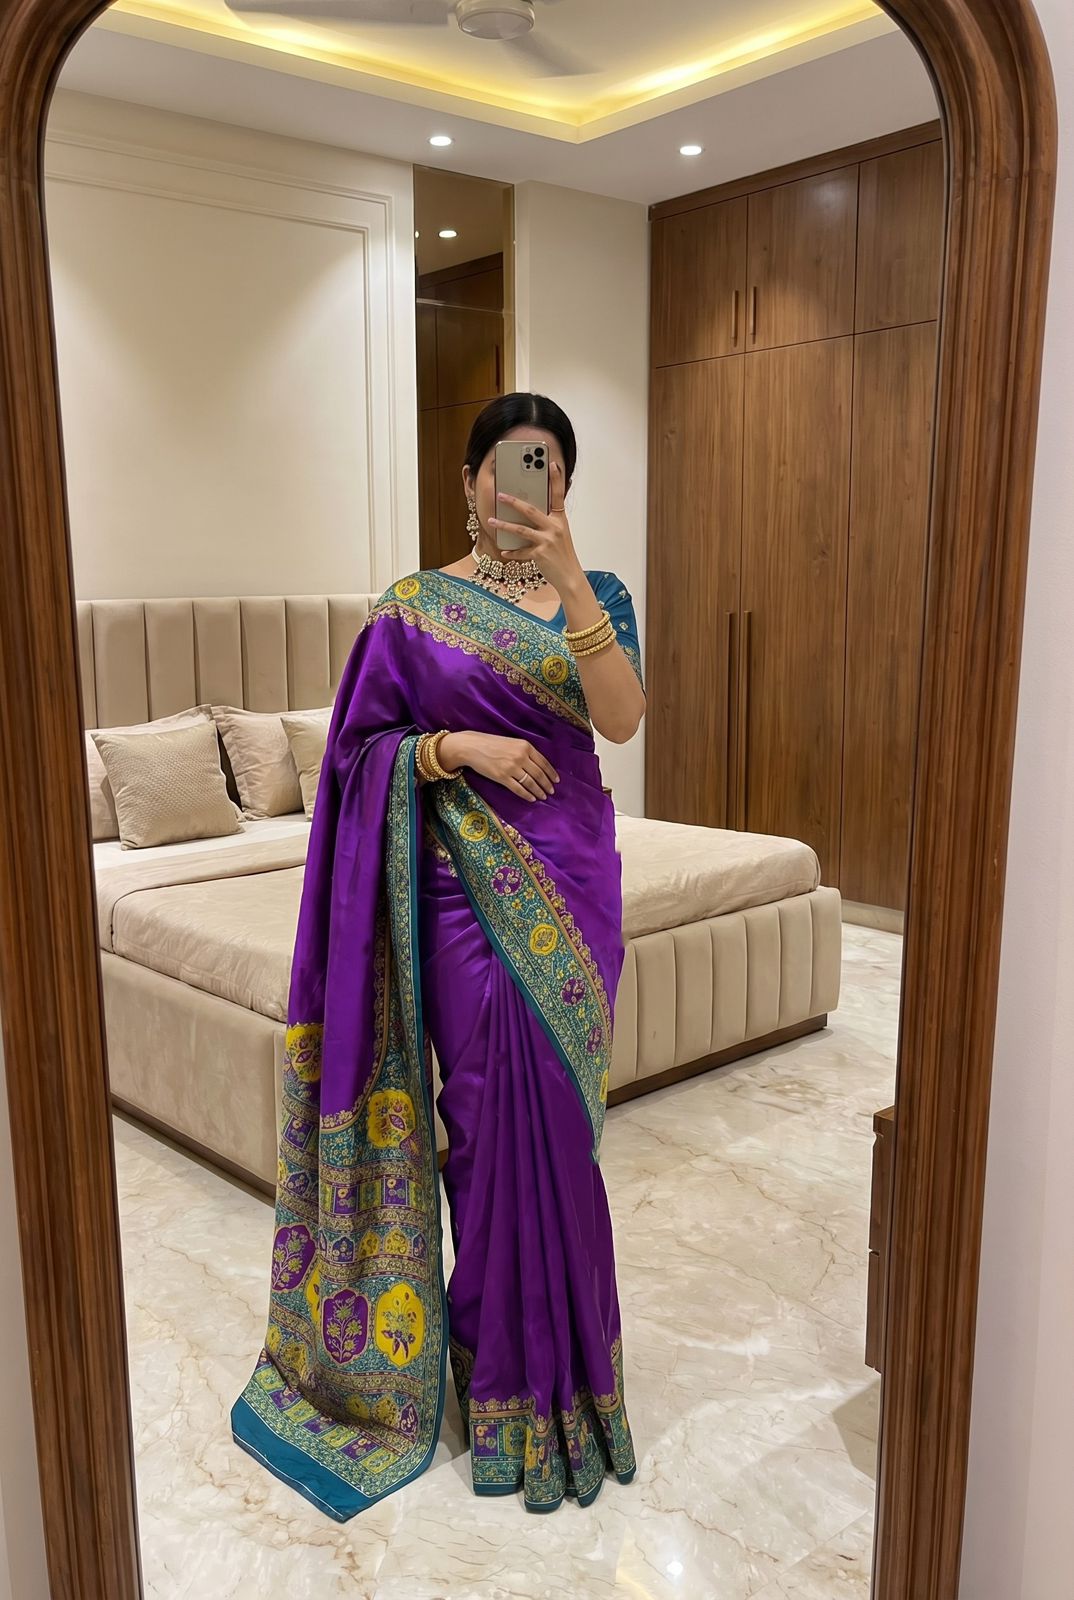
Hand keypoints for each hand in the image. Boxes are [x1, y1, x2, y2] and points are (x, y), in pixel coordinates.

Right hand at [438, 731, 558, 802]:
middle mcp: (520, 756)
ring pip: (530, 783)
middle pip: (539, 774)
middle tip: (551, 792)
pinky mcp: (502, 777)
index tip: (556, 781)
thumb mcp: (512, 743)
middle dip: (547, 785)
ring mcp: (511, 768)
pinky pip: (518, 789)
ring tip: (543, 796)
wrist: (472, 746)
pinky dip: (527, 795)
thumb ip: (525, 752)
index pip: (544, 762)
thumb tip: (538, 767)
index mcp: (525, 746)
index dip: (551, 773)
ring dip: (538, 791)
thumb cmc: (491, 744)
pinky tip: (531, 798)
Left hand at [487, 462, 584, 595]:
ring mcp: (547, 541)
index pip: (558, 495)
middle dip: (514, 502)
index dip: (556, 479)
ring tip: (492, 521)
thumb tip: (530, 510)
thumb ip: (549, 521)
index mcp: (560, 519)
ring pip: (521, 530)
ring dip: (504, 525)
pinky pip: (521, 551)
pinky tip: (504, 550)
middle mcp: (554, 528)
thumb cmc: (563, 554)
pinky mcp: (540, 554)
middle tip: (500, 495)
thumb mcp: (560, 534)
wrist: (570, 576)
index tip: (552, 463)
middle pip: (531, 510)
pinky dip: (512, 551)